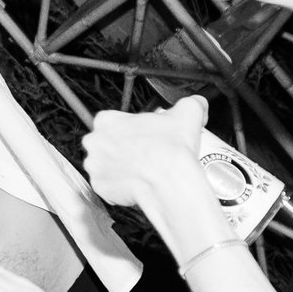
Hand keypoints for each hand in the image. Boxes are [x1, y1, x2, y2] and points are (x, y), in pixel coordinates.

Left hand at [81, 97, 217, 229]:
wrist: (168, 181)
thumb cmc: (169, 151)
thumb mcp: (188, 113)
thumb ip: (191, 103)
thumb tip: (196, 103)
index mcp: (107, 121)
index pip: (111, 121)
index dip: (128, 129)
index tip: (140, 135)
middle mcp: (96, 143)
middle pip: (105, 144)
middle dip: (121, 149)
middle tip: (142, 154)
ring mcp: (95, 167)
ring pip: (105, 166)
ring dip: (119, 168)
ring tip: (140, 170)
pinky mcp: (100, 188)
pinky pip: (108, 187)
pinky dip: (120, 187)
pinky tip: (136, 184)